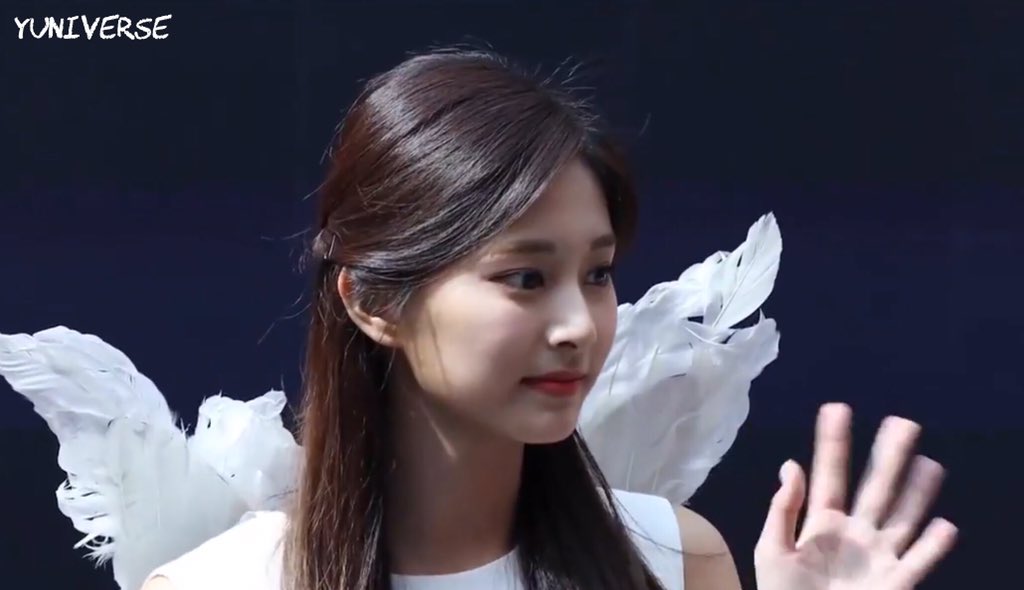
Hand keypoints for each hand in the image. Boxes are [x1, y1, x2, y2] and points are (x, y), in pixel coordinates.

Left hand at [754, 403, 956, 589]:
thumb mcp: (772, 550)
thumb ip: (783, 508)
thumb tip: (790, 463)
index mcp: (820, 522)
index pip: (829, 474)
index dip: (833, 442)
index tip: (837, 408)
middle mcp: (854, 533)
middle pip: (875, 487)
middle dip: (888, 456)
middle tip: (903, 422)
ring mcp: (878, 557)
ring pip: (903, 517)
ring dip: (918, 493)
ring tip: (930, 463)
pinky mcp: (895, 583)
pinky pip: (919, 562)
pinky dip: (933, 546)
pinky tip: (946, 525)